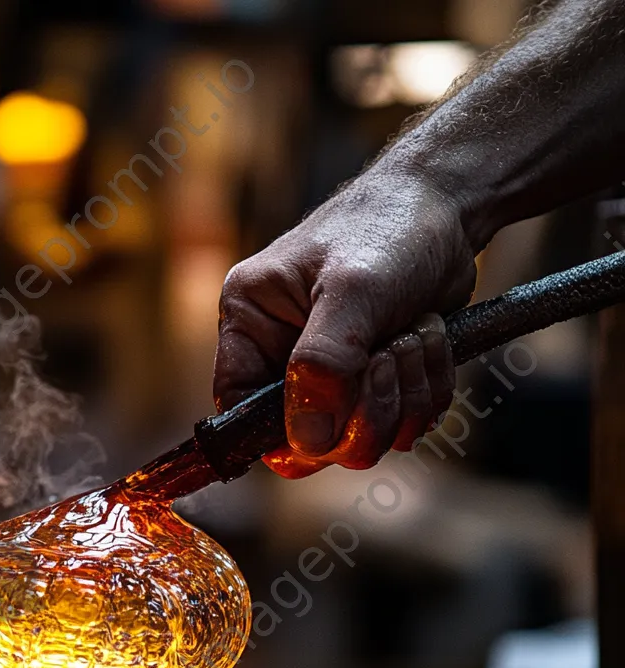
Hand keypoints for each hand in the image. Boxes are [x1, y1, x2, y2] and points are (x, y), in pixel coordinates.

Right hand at [215, 164, 478, 478]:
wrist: (448, 206)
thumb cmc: (387, 228)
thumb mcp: (352, 291)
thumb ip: (323, 365)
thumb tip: (306, 442)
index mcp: (251, 327)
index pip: (240, 410)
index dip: (282, 432)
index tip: (329, 423)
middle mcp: (282, 357)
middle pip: (309, 442)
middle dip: (365, 409)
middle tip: (390, 355)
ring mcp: (331, 376)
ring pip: (361, 440)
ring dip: (405, 394)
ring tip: (415, 334)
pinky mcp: (373, 383)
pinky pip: (400, 427)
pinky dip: (426, 391)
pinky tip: (428, 341)